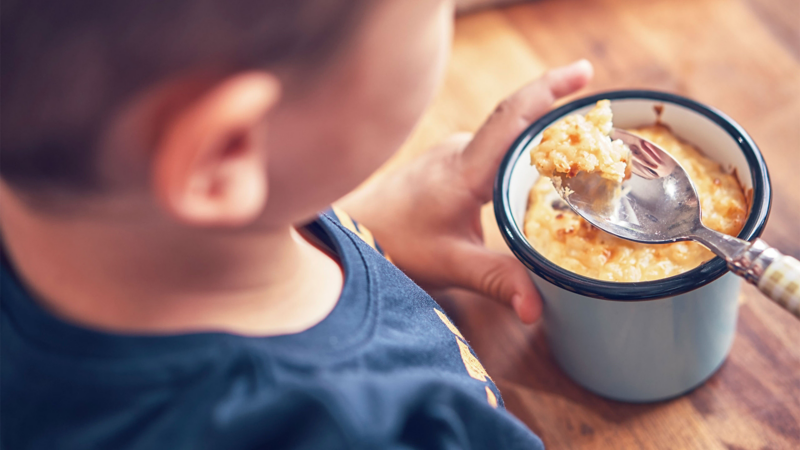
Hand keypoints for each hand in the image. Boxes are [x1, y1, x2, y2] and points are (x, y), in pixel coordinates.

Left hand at [337, 60, 592, 322]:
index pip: (512, 118)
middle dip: (560, 111)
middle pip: (517, 121)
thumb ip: (497, 282)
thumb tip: (536, 309)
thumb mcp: (451, 265)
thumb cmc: (394, 244)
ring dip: (542, 134)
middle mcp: (461, 151)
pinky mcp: (450, 164)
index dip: (549, 90)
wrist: (352, 234)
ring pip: (507, 136)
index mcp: (465, 169)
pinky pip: (496, 149)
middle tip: (603, 118)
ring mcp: (454, 154)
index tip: (584, 72)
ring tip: (586, 141)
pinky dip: (524, 151)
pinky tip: (542, 166)